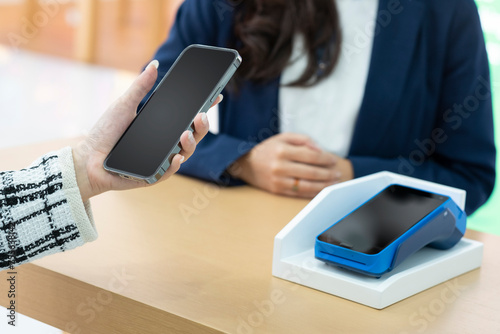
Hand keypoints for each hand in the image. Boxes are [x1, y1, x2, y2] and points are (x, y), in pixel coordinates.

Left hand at [72, 60, 219, 201]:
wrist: (87, 158)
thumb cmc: (105, 132)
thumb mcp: (124, 105)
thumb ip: (140, 87)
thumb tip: (154, 65)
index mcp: (163, 127)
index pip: (188, 118)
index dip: (204, 108)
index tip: (215, 96)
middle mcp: (165, 143)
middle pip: (193, 135)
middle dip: (202, 126)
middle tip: (201, 116)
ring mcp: (161, 160)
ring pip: (185, 153)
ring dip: (190, 144)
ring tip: (185, 134)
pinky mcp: (153, 175)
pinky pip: (168, 171)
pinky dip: (174, 165)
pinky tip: (176, 157)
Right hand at [228, 133, 353, 197]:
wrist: (245, 164)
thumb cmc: (268, 149)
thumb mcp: (283, 137)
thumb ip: (303, 140)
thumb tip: (320, 149)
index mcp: (282, 150)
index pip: (311, 155)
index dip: (325, 158)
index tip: (333, 160)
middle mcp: (280, 166)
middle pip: (311, 171)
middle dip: (328, 173)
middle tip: (338, 173)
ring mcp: (278, 180)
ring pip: (307, 185)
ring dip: (324, 185)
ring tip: (334, 183)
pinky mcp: (277, 190)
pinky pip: (299, 193)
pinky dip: (312, 193)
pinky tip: (321, 190)